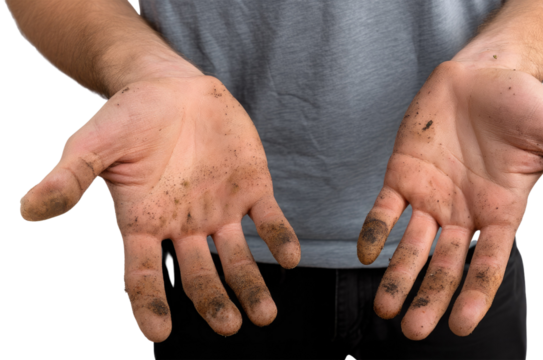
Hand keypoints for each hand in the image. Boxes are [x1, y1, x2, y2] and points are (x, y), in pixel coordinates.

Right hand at [19, 75, 299, 341]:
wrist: (171, 89)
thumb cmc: (128, 118)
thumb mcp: (93, 144)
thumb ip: (69, 178)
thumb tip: (28, 209)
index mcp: (144, 224)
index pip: (144, 274)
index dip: (150, 302)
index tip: (160, 332)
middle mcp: (183, 227)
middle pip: (198, 275)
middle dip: (213, 301)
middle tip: (229, 325)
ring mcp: (219, 211)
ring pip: (237, 258)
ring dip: (251, 285)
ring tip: (264, 314)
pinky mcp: (251, 189)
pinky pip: (268, 221)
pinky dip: (279, 239)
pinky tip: (289, 258)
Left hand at [357, 60, 542, 339]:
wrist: (486, 73)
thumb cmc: (527, 105)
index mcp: (501, 212)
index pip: (488, 263)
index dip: (475, 293)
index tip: (462, 326)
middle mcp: (463, 213)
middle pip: (445, 265)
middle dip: (429, 297)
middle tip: (413, 332)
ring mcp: (431, 196)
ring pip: (412, 245)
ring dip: (398, 276)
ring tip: (384, 308)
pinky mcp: (403, 174)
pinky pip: (385, 208)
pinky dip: (375, 230)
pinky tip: (366, 253)